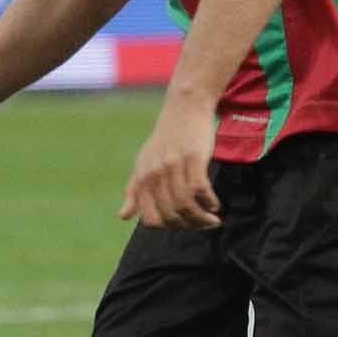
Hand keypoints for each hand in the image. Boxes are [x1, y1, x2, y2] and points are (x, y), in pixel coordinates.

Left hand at [121, 96, 220, 229]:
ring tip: (213, 219)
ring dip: (203, 218)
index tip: (182, 224)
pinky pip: (200, 190)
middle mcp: (155, 173)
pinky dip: (209, 202)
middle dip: (190, 226)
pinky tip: (215, 203)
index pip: (150, 219)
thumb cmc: (165, 139)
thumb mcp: (144, 163)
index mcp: (142, 178)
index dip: (168, 227)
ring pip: (186, 205)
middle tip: (204, 224)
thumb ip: (134, 191)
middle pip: (171, 215)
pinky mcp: (193, 157)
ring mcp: (174, 165)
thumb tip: (123, 217)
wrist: (184, 109)